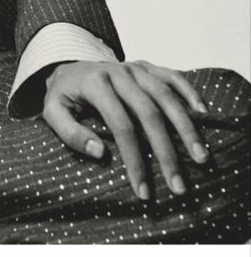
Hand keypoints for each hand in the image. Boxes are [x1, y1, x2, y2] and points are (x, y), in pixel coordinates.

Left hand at [42, 59, 209, 199]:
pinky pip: (172, 76)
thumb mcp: (53, 112)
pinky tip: (203, 113)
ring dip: (185, 127)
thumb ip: (70, 132)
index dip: (134, 158)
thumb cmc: (64, 96)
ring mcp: (134, 67)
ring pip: (165, 95)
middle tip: (178, 185)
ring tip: (200, 157)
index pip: (120, 124)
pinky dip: (189, 92)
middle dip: (165, 151)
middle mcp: (118, 72)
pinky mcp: (146, 66)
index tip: (143, 190)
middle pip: (148, 113)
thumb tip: (100, 152)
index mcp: (95, 83)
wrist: (68, 67)